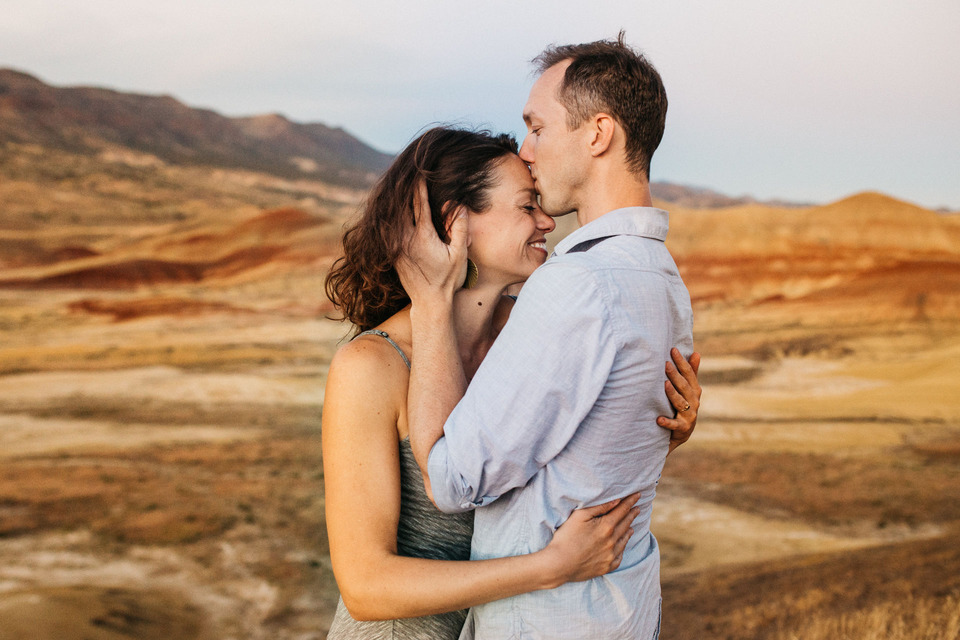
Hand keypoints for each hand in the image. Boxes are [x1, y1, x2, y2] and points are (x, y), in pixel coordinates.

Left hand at [394, 180, 468, 304]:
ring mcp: (396, 247)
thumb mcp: (459, 254)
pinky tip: (391, 212)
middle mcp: (406, 239)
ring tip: (395, 188)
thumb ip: (459, 228)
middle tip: (404, 174)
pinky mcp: (392, 255)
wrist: (429, 303)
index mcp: (423, 236)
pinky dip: (389, 219)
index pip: (420, 204)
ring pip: (391, 218)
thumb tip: (457, 205)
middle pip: (401, 207)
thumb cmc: (448, 279)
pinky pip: (388, 231)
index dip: (419, 187)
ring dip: (394, 203)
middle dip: (403, 190)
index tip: (419, 172)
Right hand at [540, 492, 640, 586]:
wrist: (559, 564)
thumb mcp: (579, 516)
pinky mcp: (607, 567)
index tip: (637, 495)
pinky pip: (620, 555)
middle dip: (632, 514)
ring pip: (625, 540)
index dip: (630, 501)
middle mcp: (612, 541)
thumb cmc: (566, 537)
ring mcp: (611, 555)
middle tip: (637, 508)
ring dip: (629, 530)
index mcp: (606, 526)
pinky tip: (622, 544)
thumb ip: (599, 507)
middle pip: (626, 524)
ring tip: (631, 526)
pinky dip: (623, 547)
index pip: (622, 510)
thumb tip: (616, 501)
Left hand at [657, 348, 701, 453]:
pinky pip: (674, 425)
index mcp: (694, 391)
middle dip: (675, 375)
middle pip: (684, 386)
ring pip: (681, 403)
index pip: (689, 374)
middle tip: (665, 364)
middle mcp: (694, 402)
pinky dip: (667, 422)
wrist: (680, 433)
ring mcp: (689, 416)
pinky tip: (659, 419)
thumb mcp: (688, 390)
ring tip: (664, 384)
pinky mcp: (683, 429)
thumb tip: (696, 352)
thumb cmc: (682, 406)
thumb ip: (691, 373)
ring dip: (673, 394)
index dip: (681, 362)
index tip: (672, 350)